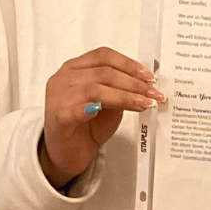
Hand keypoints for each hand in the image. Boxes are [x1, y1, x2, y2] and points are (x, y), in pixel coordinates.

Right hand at [39, 47, 163, 189]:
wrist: (68, 153)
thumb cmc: (87, 125)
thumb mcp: (109, 101)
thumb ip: (121, 88)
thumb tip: (146, 81)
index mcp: (76, 68)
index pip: (104, 56)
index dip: (129, 64)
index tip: (148, 76)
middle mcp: (64, 78)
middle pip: (103, 72)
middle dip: (133, 83)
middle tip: (152, 93)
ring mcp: (58, 96)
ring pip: (96, 88)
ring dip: (125, 96)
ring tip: (143, 104)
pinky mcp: (58, 117)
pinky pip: (78, 108)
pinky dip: (98, 107)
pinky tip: (113, 110)